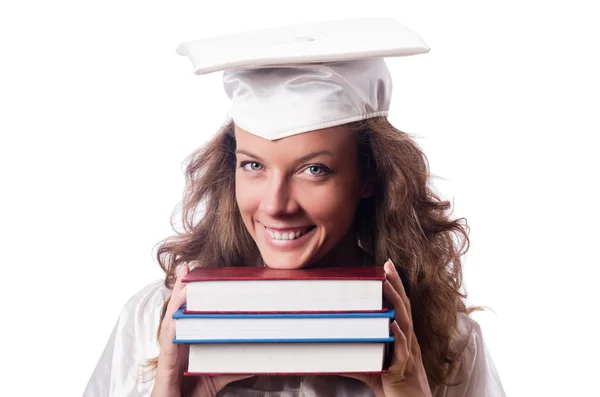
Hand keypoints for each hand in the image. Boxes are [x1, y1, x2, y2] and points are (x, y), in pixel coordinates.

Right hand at [151, 264, 250, 396]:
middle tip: (191, 268)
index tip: (200, 275)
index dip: (192, 294)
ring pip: (170, 321)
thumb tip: (258, 359)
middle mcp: (175, 344)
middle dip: (183, 289)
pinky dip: (171, 327)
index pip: (189, 314)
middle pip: (178, 312)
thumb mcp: (216, 376)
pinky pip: (167, 343)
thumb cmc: (190, 394)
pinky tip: (176, 315)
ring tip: (185, 282)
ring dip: (176, 300)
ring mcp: (168, 353)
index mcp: (186, 343)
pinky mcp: (164, 365)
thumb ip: (233, 366)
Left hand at [342, 260, 431, 396]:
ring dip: (396, 303)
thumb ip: (359, 359)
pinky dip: (399, 336)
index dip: (396, 287)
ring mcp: (409, 355)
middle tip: (388, 266)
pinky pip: (403, 351)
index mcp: (404, 339)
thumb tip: (334, 355)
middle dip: (397, 286)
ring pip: (405, 324)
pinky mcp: (404, 370)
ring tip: (387, 285)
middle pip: (405, 308)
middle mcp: (409, 342)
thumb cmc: (396, 387)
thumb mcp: (375, 368)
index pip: (401, 307)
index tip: (387, 268)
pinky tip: (393, 324)